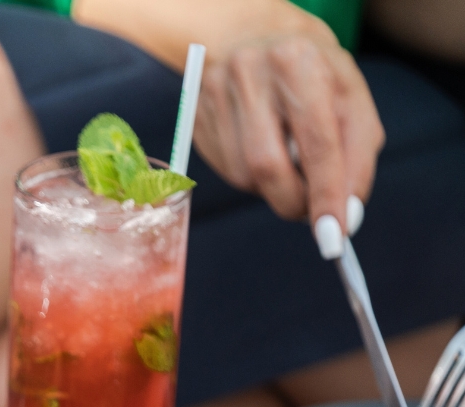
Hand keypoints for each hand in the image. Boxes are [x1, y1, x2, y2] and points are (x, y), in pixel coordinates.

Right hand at [191, 3, 382, 238]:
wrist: (245, 31)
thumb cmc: (308, 64)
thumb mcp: (348, 91)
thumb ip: (356, 151)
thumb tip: (346, 213)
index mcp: (297, 61)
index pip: (317, 142)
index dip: (328, 192)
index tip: (336, 232)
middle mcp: (249, 75)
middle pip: (269, 167)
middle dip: (295, 202)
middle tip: (311, 212)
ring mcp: (214, 97)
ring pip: (245, 175)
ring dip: (273, 187)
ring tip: (288, 160)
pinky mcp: (195, 118)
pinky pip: (226, 170)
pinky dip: (251, 176)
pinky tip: (261, 149)